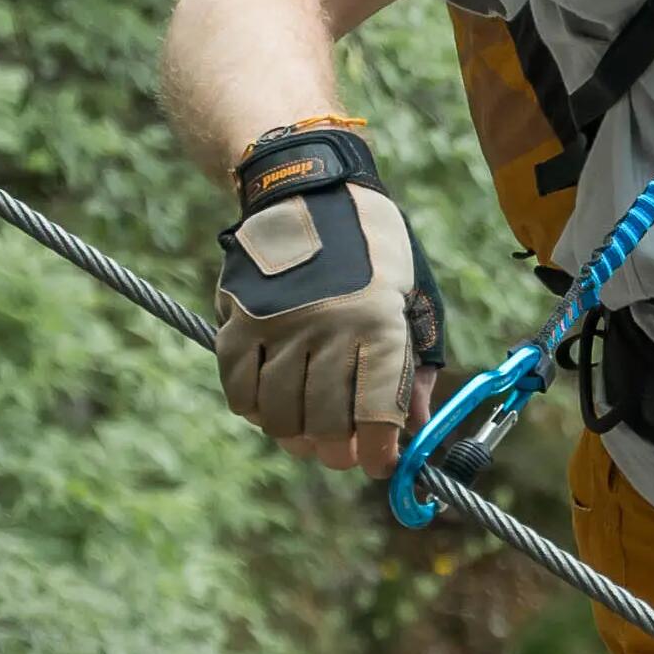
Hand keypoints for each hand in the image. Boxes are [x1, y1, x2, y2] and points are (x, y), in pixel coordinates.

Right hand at [213, 119, 452, 475]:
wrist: (310, 189)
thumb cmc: (376, 249)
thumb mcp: (414, 298)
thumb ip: (414, 366)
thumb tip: (415, 426)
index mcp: (379, 325)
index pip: (375, 415)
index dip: (378, 454)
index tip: (379, 464)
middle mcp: (328, 330)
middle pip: (324, 425)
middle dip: (337, 452)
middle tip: (341, 452)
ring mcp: (278, 325)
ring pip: (279, 415)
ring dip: (296, 436)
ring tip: (308, 434)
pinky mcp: (239, 319)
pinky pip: (239, 388)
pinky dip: (254, 409)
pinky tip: (271, 407)